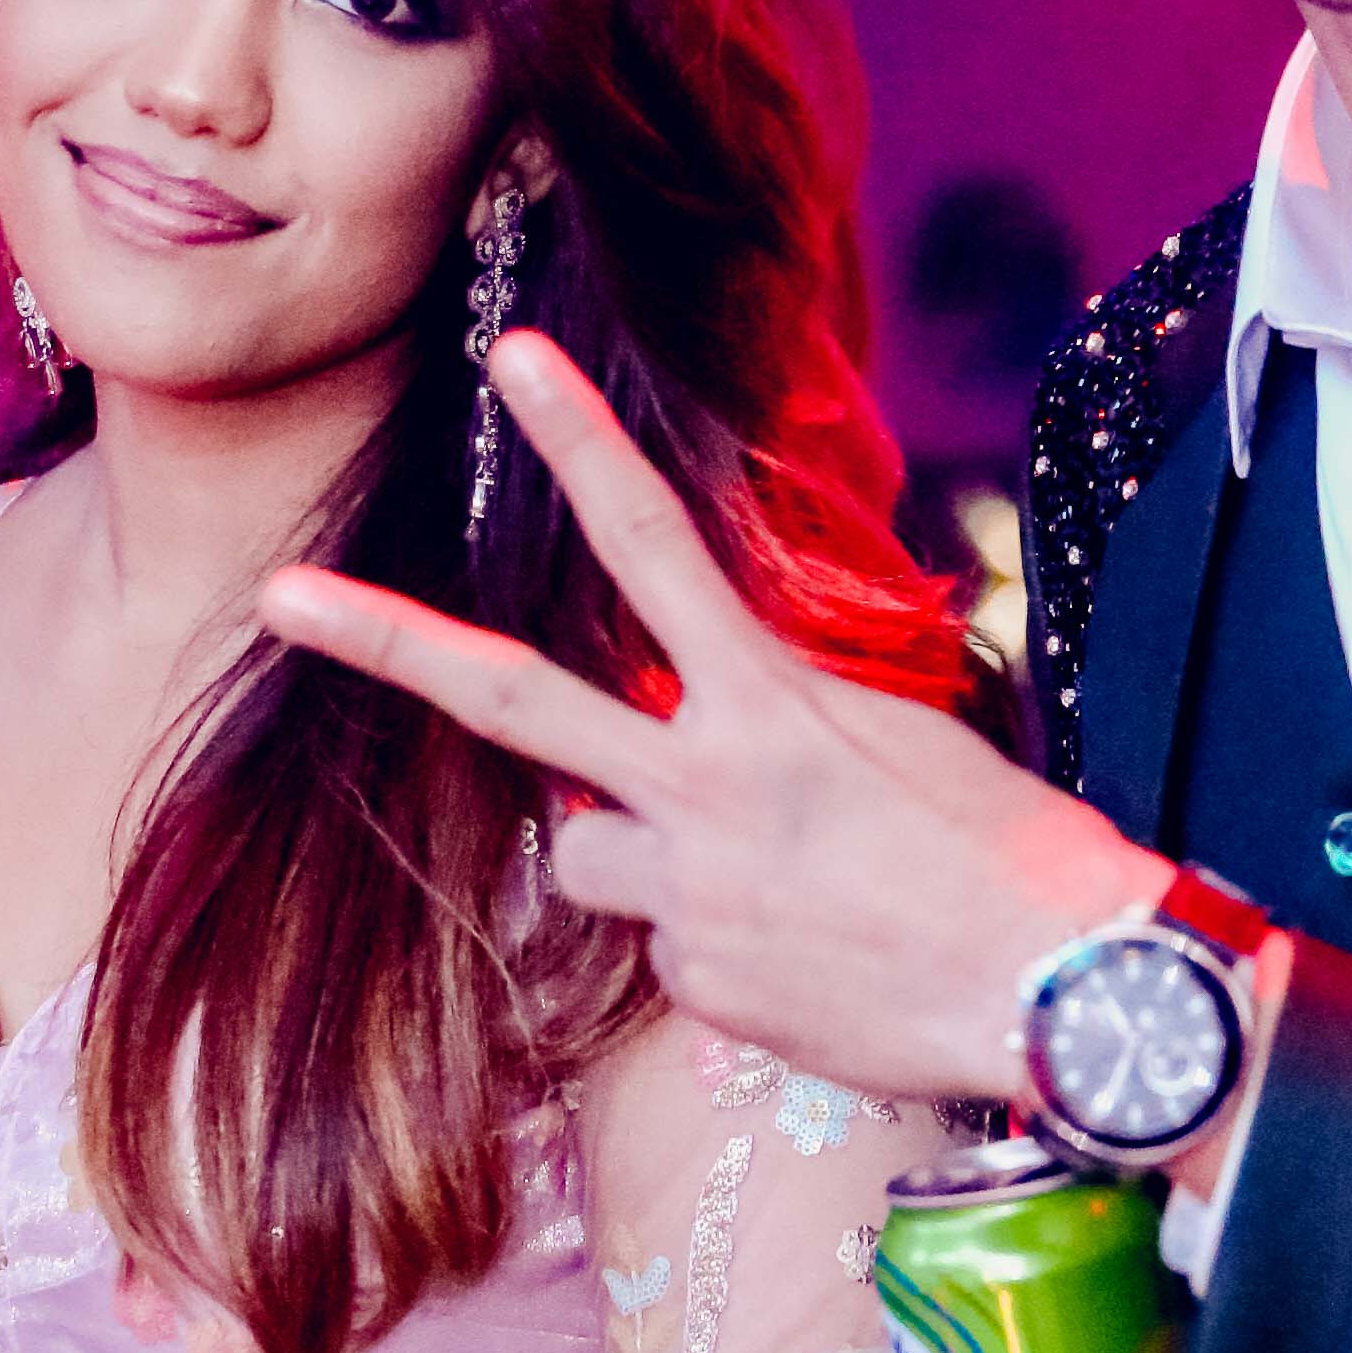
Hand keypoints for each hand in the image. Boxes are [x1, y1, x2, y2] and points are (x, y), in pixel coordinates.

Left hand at [261, 330, 1165, 1109]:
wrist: (1074, 992)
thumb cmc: (1016, 853)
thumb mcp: (901, 739)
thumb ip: (779, 721)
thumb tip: (709, 744)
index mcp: (773, 700)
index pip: (655, 545)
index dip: (581, 444)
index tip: (512, 360)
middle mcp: (708, 788)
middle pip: (512, 704)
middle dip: (385, 642)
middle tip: (277, 593)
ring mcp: (689, 894)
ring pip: (580, 853)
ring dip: (635, 855)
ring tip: (765, 882)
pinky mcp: (698, 986)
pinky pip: (664, 950)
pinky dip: (720, 949)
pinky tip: (816, 965)